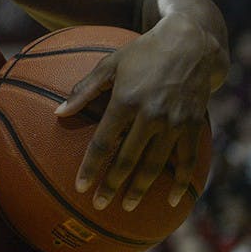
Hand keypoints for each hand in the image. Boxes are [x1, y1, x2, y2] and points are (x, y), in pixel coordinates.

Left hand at [55, 16, 214, 211]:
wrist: (191, 45)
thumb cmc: (143, 53)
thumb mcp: (109, 64)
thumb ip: (83, 90)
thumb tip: (58, 113)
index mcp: (126, 101)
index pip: (104, 142)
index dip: (91, 167)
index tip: (79, 186)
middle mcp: (151, 116)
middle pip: (128, 159)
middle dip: (112, 185)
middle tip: (99, 205)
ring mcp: (174, 123)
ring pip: (156, 165)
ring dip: (141, 189)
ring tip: (127, 206)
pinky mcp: (193, 126)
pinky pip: (187, 161)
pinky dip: (179, 182)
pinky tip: (170, 200)